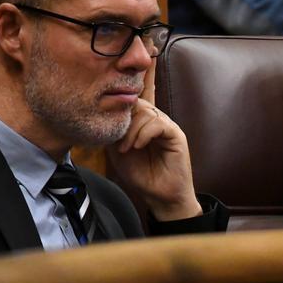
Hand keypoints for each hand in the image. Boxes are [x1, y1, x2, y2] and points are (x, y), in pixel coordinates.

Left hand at [107, 98, 202, 221]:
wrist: (159, 196)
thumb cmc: (140, 175)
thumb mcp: (117, 151)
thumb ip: (114, 131)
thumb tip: (106, 113)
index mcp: (142, 122)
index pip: (135, 98)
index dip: (127, 91)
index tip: (114, 86)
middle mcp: (155, 120)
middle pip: (137, 102)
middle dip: (123, 118)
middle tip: (117, 141)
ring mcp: (166, 126)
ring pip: (146, 112)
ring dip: (131, 131)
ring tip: (126, 149)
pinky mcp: (176, 134)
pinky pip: (158, 123)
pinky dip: (144, 134)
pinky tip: (138, 146)